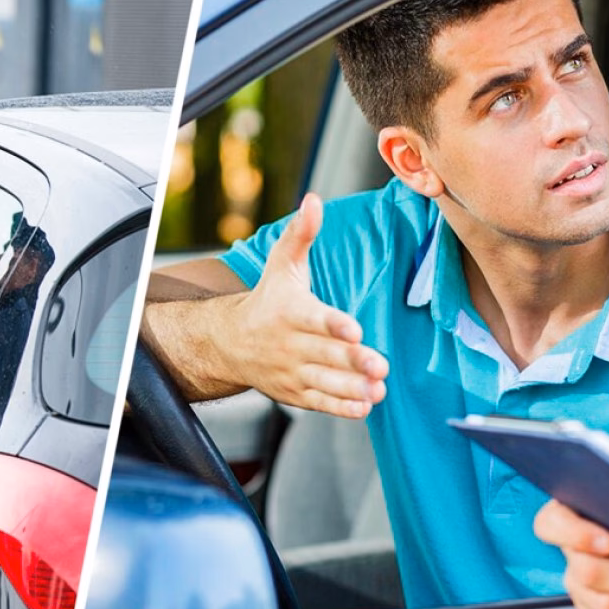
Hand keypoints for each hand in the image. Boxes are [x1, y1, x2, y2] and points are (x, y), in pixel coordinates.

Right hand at [218, 193, 388, 417]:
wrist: (228, 343)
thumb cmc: (268, 299)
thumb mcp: (282, 265)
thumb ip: (301, 234)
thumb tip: (314, 201)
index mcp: (289, 312)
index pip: (313, 319)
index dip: (333, 325)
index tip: (353, 330)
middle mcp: (288, 344)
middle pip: (324, 355)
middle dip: (352, 362)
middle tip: (380, 365)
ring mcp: (291, 371)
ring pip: (324, 383)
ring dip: (351, 388)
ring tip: (378, 389)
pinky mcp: (295, 393)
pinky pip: (319, 403)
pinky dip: (340, 407)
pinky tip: (364, 406)